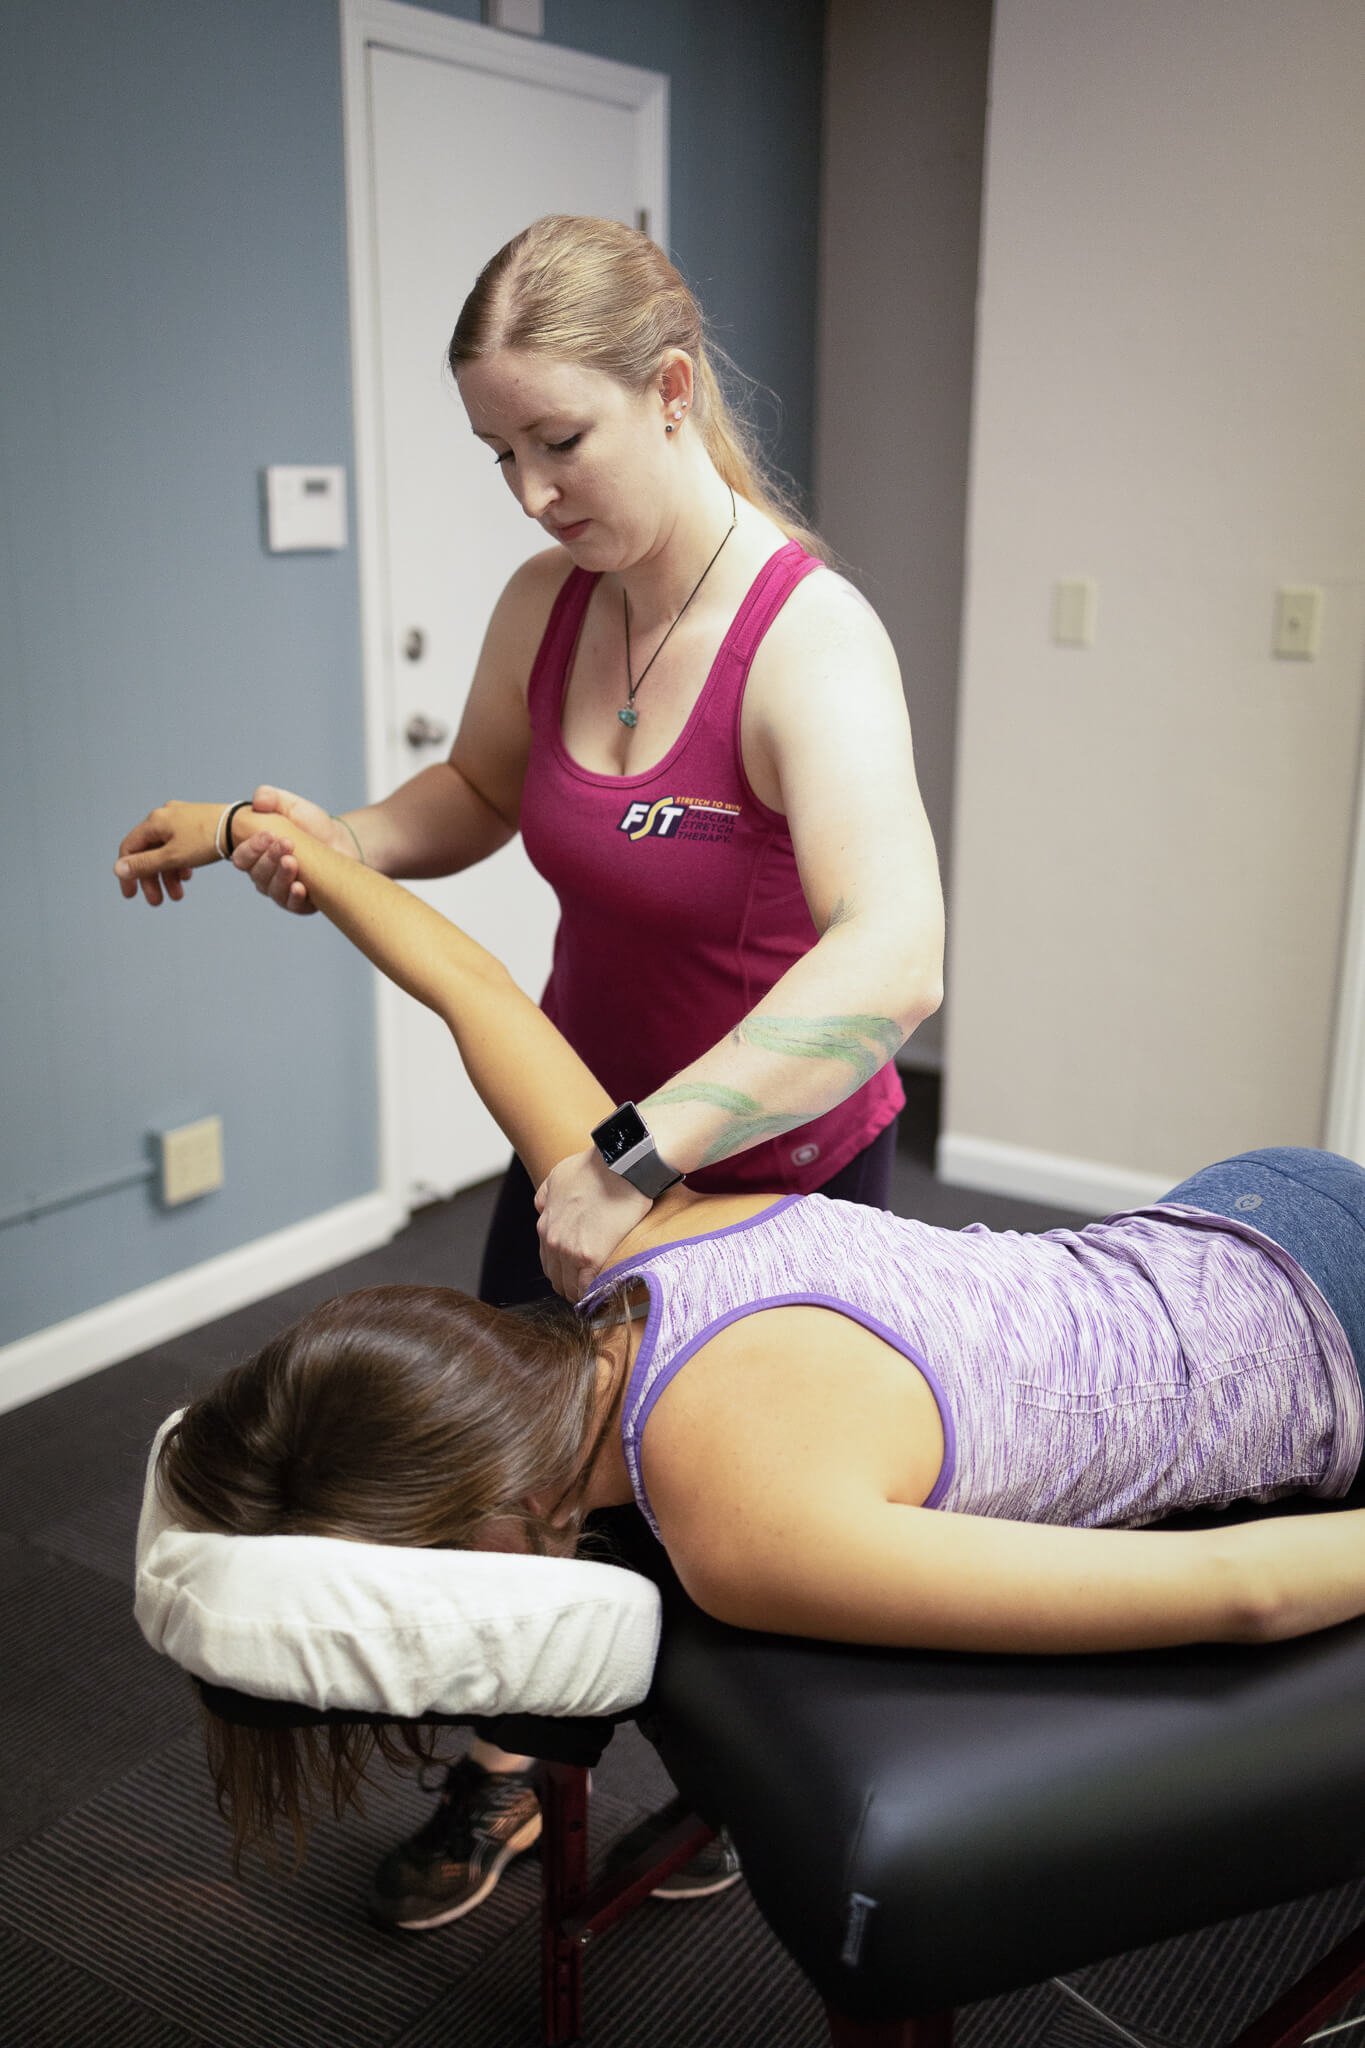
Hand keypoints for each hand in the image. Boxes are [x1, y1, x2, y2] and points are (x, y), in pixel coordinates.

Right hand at [114, 801, 224, 904]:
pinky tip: (188, 877)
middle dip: (152, 879)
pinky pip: (180, 847)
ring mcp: (182, 819)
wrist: (243, 827)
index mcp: (154, 821)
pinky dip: (180, 864)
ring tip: (178, 895)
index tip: (131, 895)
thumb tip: (117, 869)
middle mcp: (165, 816)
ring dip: (168, 875)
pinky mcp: (197, 824)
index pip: (130, 848)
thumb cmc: (208, 840)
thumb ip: (145, 864)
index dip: (128, 874)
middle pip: (148, 852)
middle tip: (158, 902)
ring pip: (166, 851)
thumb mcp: (172, 857)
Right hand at [238, 785, 357, 913]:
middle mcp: (264, 875)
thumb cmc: (310, 824)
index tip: (268, 834)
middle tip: (287, 844)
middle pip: (258, 873)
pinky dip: (294, 897)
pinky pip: (292, 905)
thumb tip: (258, 801)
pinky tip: (300, 887)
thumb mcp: (291, 805)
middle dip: (271, 858)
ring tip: (292, 862)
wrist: (339, 841)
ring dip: (281, 876)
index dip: (252, 848)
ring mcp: (281, 889)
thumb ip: (270, 797)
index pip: (243, 857)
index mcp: (256, 854)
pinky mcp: (300, 902)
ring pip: (273, 890)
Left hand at [534, 1147, 652, 1302]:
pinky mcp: (591, 1258)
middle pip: (557, 1278)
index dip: (563, 1270)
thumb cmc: (595, 1167)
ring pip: (570, 1288)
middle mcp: (553, 1241)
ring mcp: (570, 1251)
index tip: (578, 1273)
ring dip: (582, 1293)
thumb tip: (542, 1208)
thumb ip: (546, 1195)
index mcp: (545, 1225)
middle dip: (571, 1285)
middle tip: (590, 1287)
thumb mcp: (558, 1174)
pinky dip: (594, 1294)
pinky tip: (605, 1293)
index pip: (549, 1261)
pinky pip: (586, 1289)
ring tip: (599, 1294)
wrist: (619, 1165)